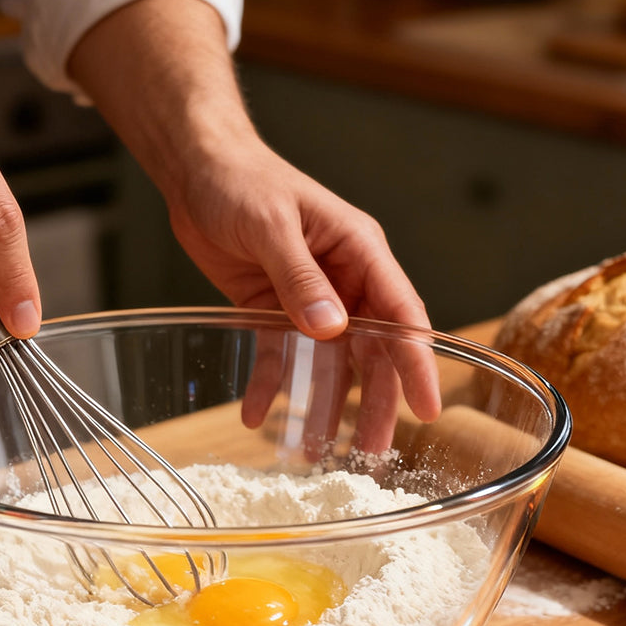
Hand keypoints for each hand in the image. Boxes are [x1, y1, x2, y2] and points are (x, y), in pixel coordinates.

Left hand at [65, 0, 439, 451]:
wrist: (197, 171)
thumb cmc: (241, 181)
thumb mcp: (271, 227)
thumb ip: (300, 279)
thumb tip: (332, 330)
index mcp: (359, 252)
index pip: (401, 314)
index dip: (416, 363)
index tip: (428, 409)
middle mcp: (343, 281)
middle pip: (369, 351)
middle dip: (373, 403)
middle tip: (372, 454)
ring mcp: (309, 299)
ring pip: (327, 363)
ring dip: (324, 405)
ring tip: (318, 450)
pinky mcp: (272, 310)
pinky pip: (278, 356)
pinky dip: (270, 385)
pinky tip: (255, 415)